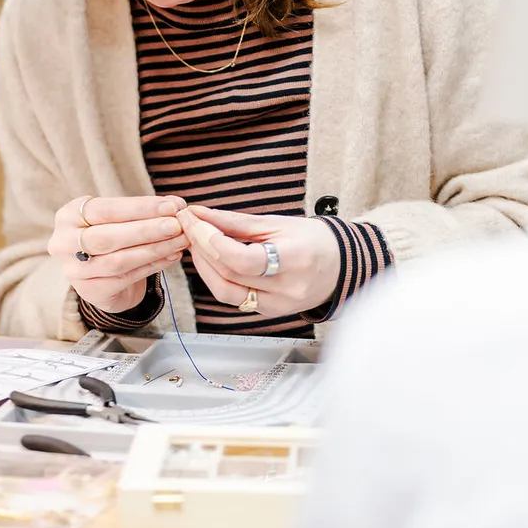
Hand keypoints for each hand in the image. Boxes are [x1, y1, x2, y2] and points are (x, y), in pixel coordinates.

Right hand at [49, 195, 187, 314]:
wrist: (99, 273)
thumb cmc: (111, 234)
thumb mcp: (119, 218)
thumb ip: (144, 210)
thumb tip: (176, 204)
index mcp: (68, 216)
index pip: (105, 209)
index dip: (140, 208)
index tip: (172, 206)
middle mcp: (63, 243)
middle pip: (109, 237)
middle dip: (147, 230)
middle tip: (177, 225)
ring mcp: (74, 271)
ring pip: (119, 260)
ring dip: (155, 249)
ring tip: (180, 240)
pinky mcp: (90, 292)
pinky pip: (126, 278)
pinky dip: (153, 266)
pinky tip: (172, 256)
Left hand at [177, 205, 339, 316]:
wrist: (339, 265)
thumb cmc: (312, 239)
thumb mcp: (276, 222)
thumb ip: (234, 221)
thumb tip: (199, 214)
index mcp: (295, 260)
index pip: (245, 260)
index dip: (213, 242)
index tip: (195, 222)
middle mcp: (287, 290)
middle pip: (230, 275)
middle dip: (202, 248)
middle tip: (188, 226)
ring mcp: (278, 306)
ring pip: (226, 293)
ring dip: (203, 267)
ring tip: (196, 243)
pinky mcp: (269, 313)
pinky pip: (234, 299)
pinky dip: (217, 278)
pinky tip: (212, 260)